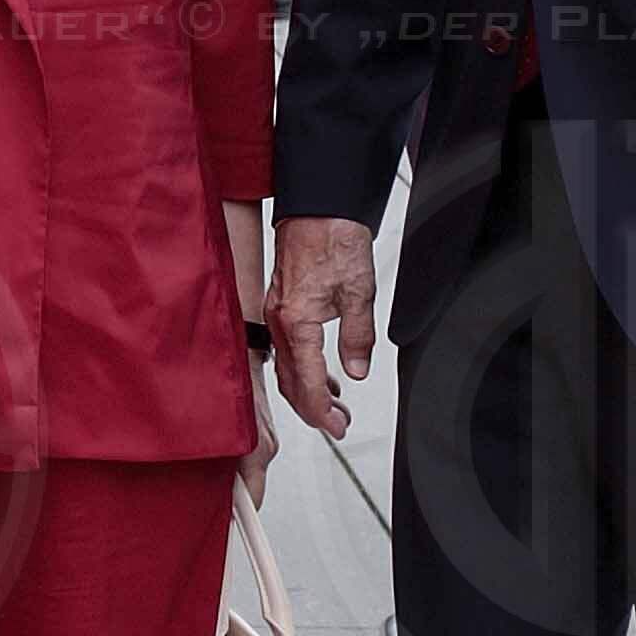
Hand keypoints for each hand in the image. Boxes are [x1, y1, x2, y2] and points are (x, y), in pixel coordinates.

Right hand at [265, 216, 379, 437]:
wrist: (317, 208)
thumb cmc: (335, 241)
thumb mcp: (359, 292)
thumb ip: (357, 337)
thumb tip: (356, 371)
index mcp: (297, 322)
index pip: (306, 382)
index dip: (321, 412)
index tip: (337, 427)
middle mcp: (279, 321)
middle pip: (289, 382)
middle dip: (312, 410)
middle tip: (337, 426)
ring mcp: (276, 313)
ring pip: (286, 368)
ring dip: (308, 392)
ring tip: (334, 407)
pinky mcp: (280, 305)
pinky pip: (287, 350)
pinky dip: (303, 370)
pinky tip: (324, 375)